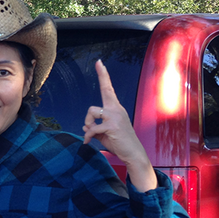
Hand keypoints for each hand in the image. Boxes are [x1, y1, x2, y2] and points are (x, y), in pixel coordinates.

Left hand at [82, 60, 156, 191]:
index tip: (99, 62)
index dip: (103, 75)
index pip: (108, 89)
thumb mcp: (105, 133)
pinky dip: (88, 136)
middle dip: (98, 88)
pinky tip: (88, 142)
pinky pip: (92, 128)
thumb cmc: (120, 143)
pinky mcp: (112, 126)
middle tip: (98, 67)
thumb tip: (85, 127)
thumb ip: (96, 127)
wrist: (133, 154)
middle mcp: (117, 109)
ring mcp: (115, 117)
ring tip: (90, 133)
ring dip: (88, 123)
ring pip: (92, 111)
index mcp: (115, 109)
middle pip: (102, 94)